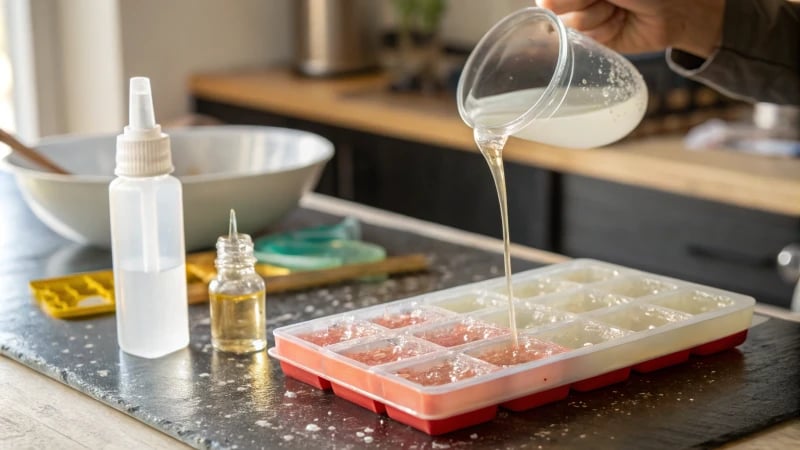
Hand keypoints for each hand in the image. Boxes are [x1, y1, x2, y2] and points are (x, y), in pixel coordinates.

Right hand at [538, 0, 723, 57]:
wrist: (679, 9)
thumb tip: (544, 4)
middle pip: (552, 5)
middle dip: (584, 2)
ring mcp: (582, 14)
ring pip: (568, 23)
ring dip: (598, 16)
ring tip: (619, 9)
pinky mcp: (591, 36)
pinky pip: (582, 39)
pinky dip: (604, 31)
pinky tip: (619, 23)